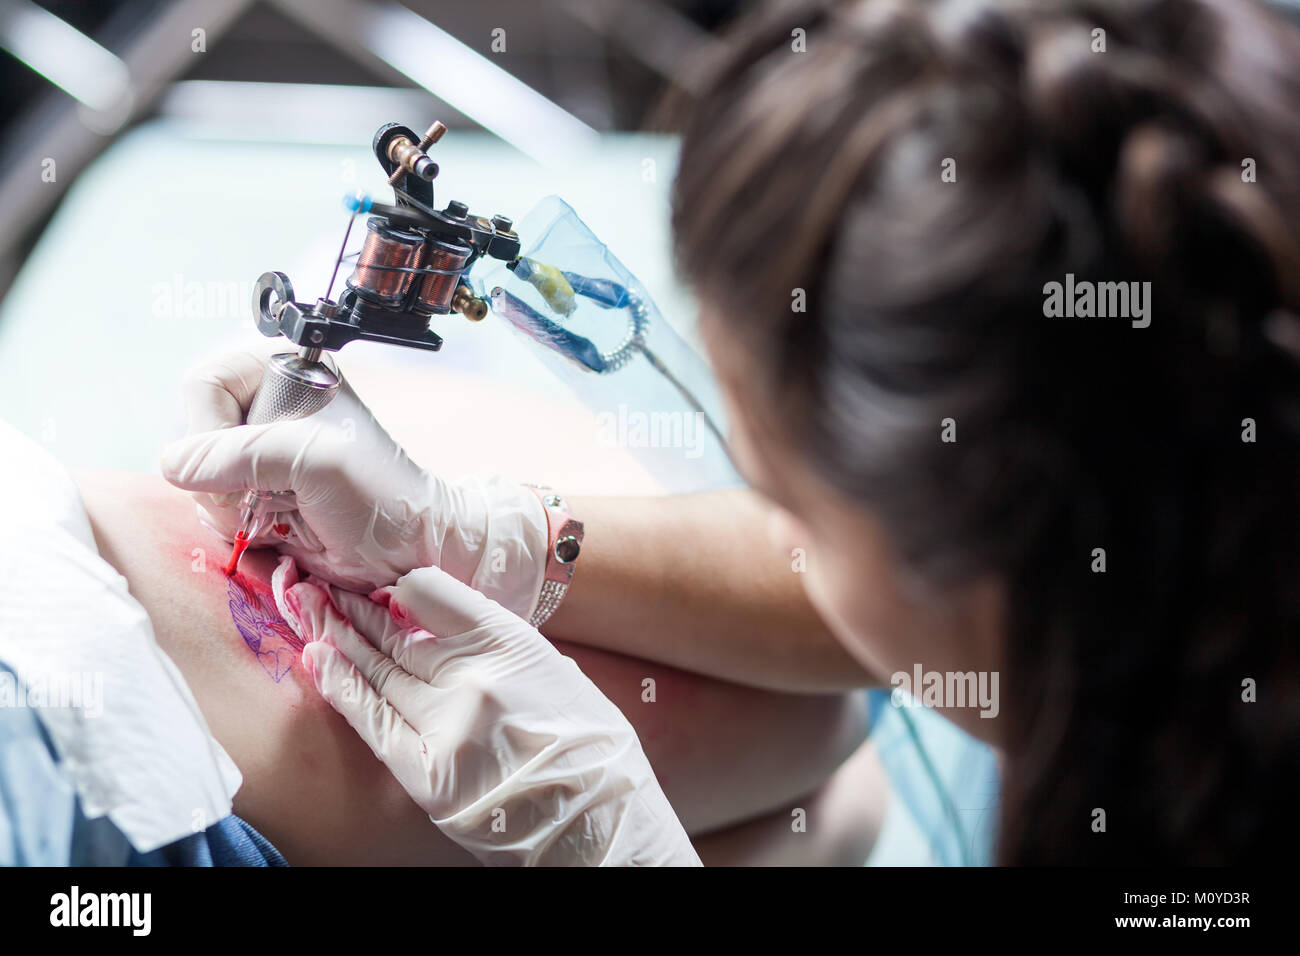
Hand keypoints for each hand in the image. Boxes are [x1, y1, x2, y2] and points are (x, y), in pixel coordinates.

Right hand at [160, 348, 547, 611]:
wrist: (410, 548)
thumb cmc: (380, 495)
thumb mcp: (315, 461)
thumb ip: (242, 454)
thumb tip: (174, 466)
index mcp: (286, 372)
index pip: (204, 384)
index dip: (210, 428)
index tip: (246, 463)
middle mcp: (267, 406)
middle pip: (191, 432)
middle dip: (218, 475)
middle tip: (265, 495)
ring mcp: (259, 453)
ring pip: (195, 475)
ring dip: (226, 504)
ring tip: (279, 511)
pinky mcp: (257, 492)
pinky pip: (210, 505)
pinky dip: (233, 523)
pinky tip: (276, 526)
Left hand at [274, 559, 698, 866]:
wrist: (597, 818)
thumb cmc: (585, 744)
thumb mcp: (553, 669)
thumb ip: (498, 646)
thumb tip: (444, 626)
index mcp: (511, 643)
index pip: (434, 593)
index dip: (402, 585)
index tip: (384, 580)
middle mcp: (471, 677)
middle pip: (396, 632)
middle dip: (357, 609)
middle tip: (324, 587)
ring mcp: (444, 725)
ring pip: (376, 669)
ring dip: (338, 637)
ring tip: (309, 609)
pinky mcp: (424, 771)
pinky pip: (370, 719)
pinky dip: (340, 685)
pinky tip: (318, 657)